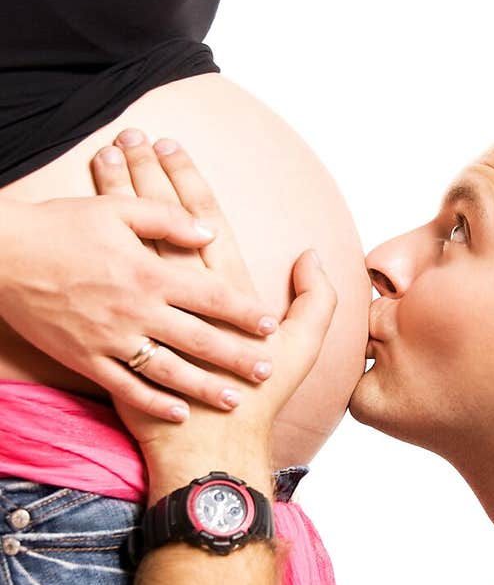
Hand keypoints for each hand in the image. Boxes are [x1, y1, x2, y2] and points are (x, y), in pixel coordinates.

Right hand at [0, 165, 279, 424]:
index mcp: (148, 272)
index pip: (209, 295)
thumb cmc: (61, 226)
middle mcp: (135, 310)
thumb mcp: (117, 210)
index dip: (243, 311)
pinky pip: (125, 387)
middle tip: (266, 371)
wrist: (1, 255)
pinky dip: (154, 402)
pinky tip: (179, 411)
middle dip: (236, 358)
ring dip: (203, 388)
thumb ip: (168, 219)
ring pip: (168, 371)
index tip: (269, 325)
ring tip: (232, 400)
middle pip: (198, 339)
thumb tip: (210, 231)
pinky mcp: (85, 359)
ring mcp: (109, 339)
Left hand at [96, 137, 336, 480]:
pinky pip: (103, 277)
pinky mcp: (120, 338)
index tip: (171, 143)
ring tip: (105, 159)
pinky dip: (95, 251)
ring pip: (127, 243)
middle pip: (158, 221)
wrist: (209, 450)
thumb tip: (312, 256)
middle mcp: (178, 296)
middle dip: (146, 175)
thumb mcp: (302, 350)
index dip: (186, 179)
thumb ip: (316, 301)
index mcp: (222, 290)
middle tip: (134, 134)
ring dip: (117, 200)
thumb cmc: (257, 402)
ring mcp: (146, 316)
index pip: (201, 219)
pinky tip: (87, 221)